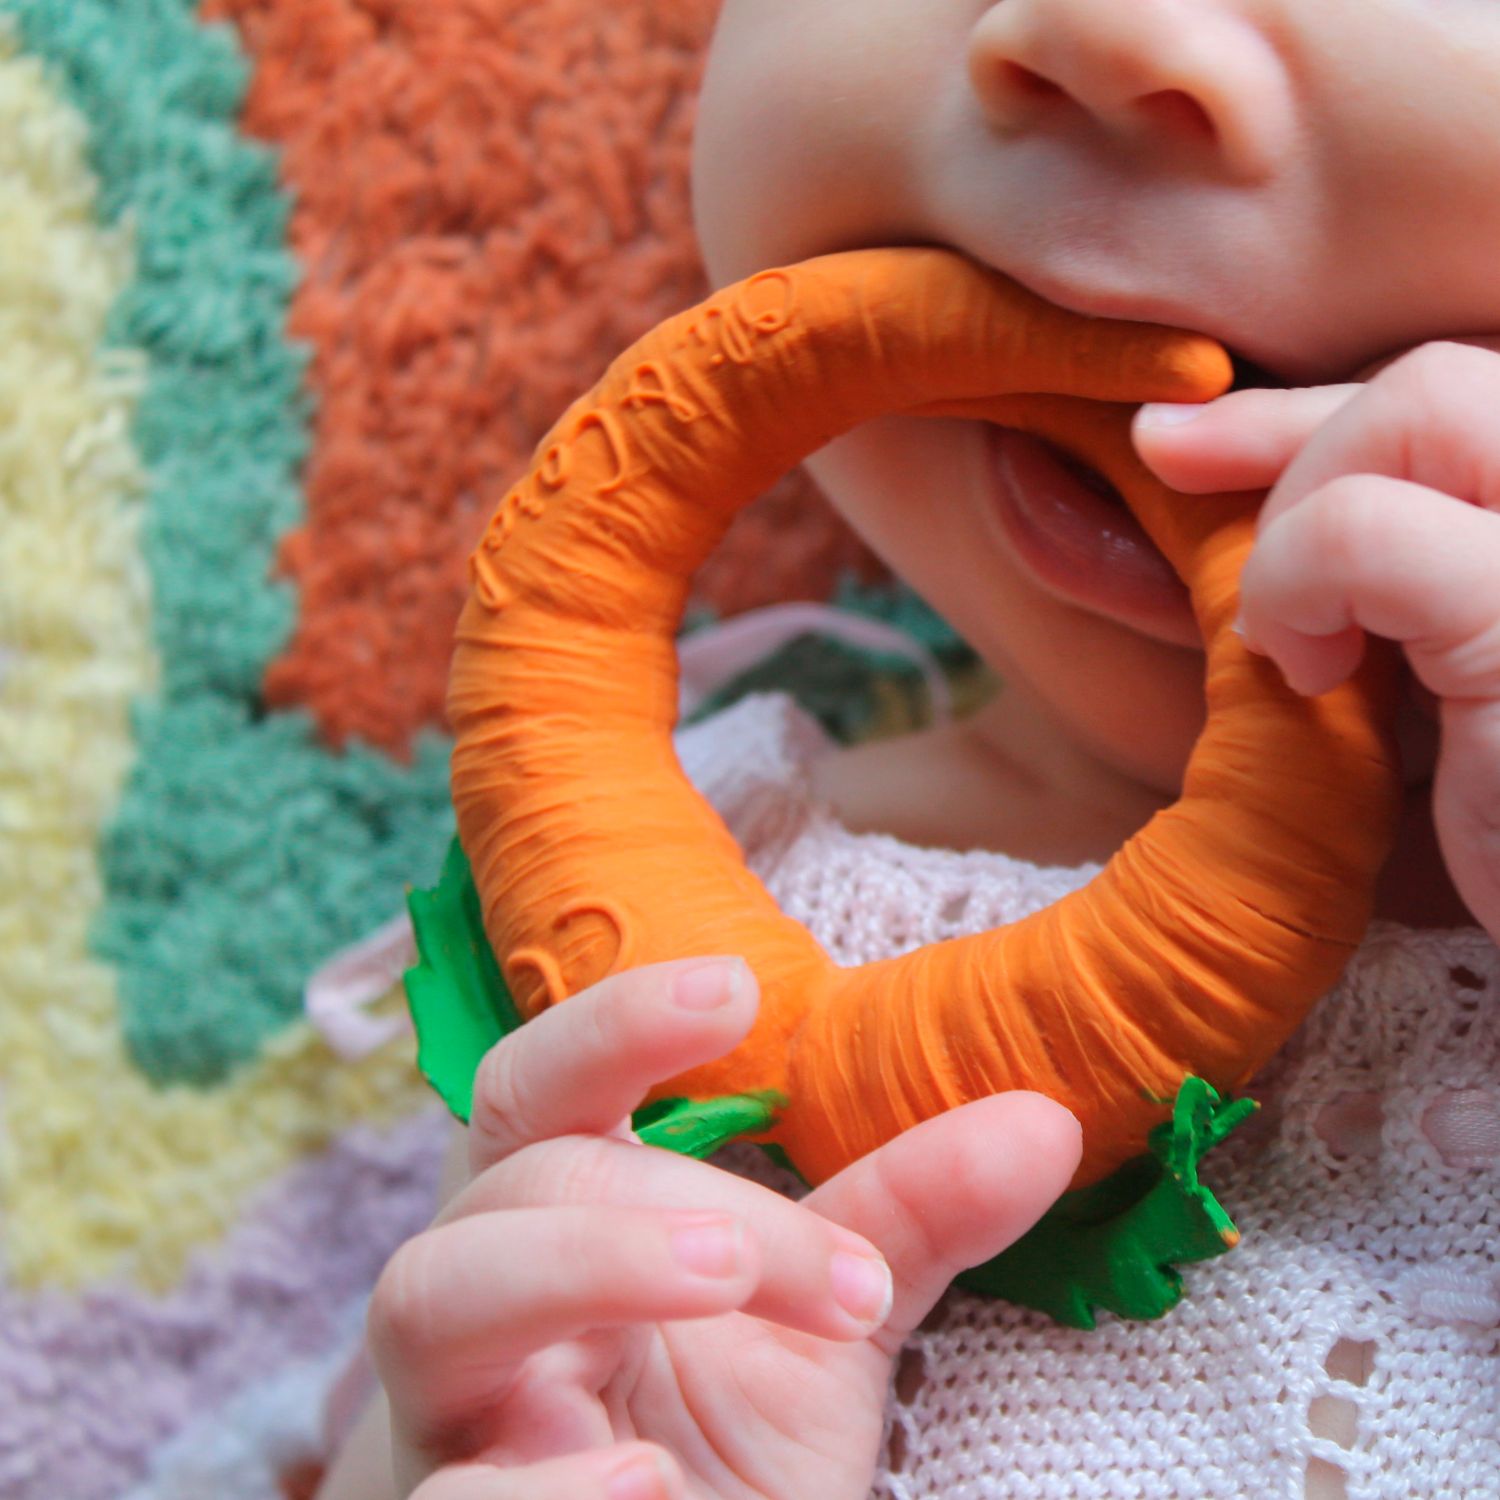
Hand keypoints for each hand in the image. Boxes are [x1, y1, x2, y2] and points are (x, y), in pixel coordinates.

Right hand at [367, 955, 1080, 1499]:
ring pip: (429, 1297)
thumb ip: (909, 1217)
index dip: (610, 1023)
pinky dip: (547, 1488)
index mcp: (561, 1218)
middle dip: (656, 1194)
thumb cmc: (728, 1438)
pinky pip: (457, 1496)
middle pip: (509, 1182)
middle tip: (791, 1250)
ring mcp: (457, 1419)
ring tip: (724, 1276)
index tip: (737, 988)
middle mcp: (487, 1301)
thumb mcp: (828, 1318)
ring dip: (585, 1262)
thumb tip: (1046, 1120)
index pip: (539, 1087)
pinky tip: (653, 1483)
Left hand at [1132, 338, 1499, 948]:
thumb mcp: (1430, 679)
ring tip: (1299, 650)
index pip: (1459, 398)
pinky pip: (1369, 536)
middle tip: (1223, 552)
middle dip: (1291, 445)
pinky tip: (1310, 678)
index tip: (1174, 435)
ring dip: (1301, 523)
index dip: (1307, 408)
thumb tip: (1164, 449)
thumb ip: (1359, 568)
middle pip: (1444, 382)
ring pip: (1422, 408)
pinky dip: (1299, 586)